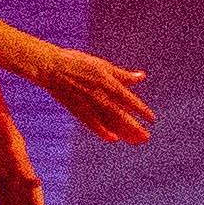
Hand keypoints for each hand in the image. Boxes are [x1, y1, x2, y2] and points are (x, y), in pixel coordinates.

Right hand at [37, 48, 155, 144]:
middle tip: (147, 138)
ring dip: (124, 132)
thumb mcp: (103, 66)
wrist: (51, 67)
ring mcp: (88, 104)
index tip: (152, 119)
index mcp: (108, 83)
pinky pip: (92, 124)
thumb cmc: (77, 63)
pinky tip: (113, 139)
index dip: (141, 110)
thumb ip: (123, 75)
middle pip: (121, 115)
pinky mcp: (77, 110)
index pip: (129, 100)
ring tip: (137, 141)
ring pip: (110, 122)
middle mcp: (101, 96)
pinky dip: (102, 131)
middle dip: (134, 127)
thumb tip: (141, 76)